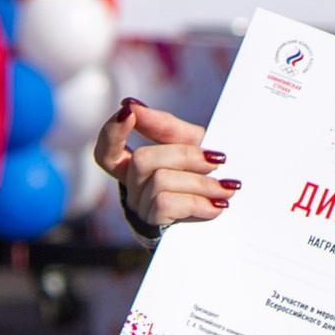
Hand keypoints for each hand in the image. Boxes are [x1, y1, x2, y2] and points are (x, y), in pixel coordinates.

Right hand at [94, 98, 237, 229]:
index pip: (107, 151)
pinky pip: (166, 205)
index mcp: (134, 167)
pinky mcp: (153, 227)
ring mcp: (140, 208)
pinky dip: (198, 203)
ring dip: (202, 183)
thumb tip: (135, 106)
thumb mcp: (188, 147)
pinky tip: (217, 206)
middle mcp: (131, 188)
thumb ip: (167, 128)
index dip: (112, 131)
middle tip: (217, 160)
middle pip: (142, 160)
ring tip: (227, 188)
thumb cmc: (196, 180)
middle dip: (185, 155)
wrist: (215, 225)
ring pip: (160, 181)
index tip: (129, 111)